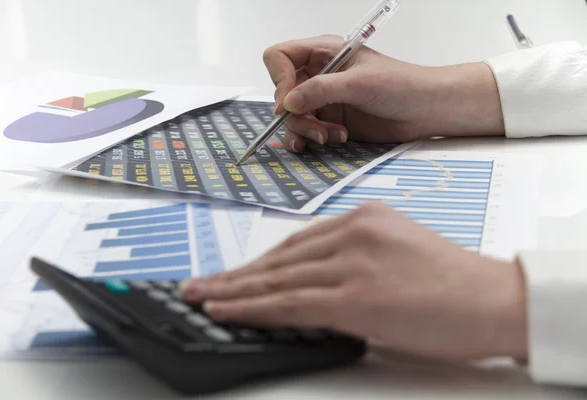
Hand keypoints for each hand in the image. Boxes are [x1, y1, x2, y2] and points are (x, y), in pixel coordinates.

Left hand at [182, 203, 526, 360]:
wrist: (494, 299)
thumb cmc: (454, 282)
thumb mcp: (399, 252)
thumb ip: (355, 259)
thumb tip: (318, 282)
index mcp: (363, 218)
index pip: (297, 243)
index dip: (260, 262)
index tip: (234, 272)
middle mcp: (353, 233)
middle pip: (280, 258)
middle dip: (235, 274)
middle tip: (199, 283)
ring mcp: (352, 262)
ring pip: (277, 279)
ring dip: (233, 290)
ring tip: (201, 296)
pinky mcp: (354, 296)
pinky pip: (290, 303)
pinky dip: (252, 307)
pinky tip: (225, 308)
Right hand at [264, 35, 504, 151]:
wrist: (425, 110)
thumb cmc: (401, 85)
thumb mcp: (359, 83)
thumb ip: (320, 90)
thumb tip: (287, 103)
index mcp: (323, 52)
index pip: (279, 58)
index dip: (279, 79)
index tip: (290, 102)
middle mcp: (318, 74)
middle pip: (282, 93)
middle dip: (295, 114)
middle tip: (316, 127)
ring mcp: (323, 99)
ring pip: (292, 116)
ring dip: (306, 130)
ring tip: (331, 136)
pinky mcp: (330, 120)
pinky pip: (305, 131)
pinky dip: (312, 139)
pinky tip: (331, 139)